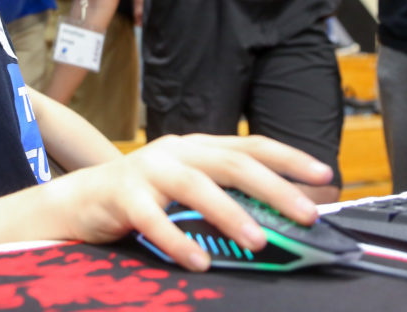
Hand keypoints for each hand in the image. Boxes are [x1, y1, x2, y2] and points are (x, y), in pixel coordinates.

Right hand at [47, 134, 329, 270]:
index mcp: (197, 147)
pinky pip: (154, 219)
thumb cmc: (142, 198)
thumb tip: (278, 221)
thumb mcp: (185, 190)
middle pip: (232, 161)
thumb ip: (222, 195)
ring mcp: (149, 170)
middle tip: (307, 214)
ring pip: (196, 185)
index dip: (289, 158)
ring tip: (258, 240)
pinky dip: (178, 242)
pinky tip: (200, 261)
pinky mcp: (123, 194)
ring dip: (231, 213)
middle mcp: (177, 151)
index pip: (251, 145)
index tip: (326, 176)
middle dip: (274, 188)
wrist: (79, 201)